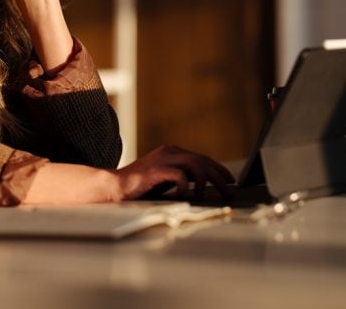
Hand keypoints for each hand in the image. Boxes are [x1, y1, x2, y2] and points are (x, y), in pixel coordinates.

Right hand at [114, 145, 234, 199]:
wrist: (114, 186)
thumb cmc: (141, 186)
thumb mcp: (165, 178)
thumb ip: (181, 176)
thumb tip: (203, 183)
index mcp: (173, 152)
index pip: (202, 158)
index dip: (218, 169)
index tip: (230, 180)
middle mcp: (170, 152)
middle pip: (202, 160)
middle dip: (218, 176)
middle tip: (230, 190)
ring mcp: (163, 159)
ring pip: (194, 164)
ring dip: (205, 179)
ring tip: (206, 194)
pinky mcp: (155, 170)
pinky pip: (178, 174)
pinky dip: (186, 184)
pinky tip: (185, 194)